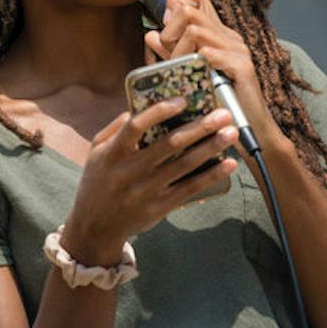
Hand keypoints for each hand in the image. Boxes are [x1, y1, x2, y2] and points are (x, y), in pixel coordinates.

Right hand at [61, 101, 238, 264]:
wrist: (95, 227)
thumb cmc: (97, 182)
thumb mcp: (96, 151)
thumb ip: (115, 128)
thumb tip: (138, 107)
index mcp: (114, 152)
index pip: (136, 125)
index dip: (160, 111)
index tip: (183, 100)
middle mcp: (131, 170)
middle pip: (170, 144)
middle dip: (200, 126)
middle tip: (223, 114)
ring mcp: (147, 190)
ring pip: (185, 165)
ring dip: (211, 147)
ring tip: (231, 133)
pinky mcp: (160, 207)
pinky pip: (190, 188)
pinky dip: (211, 176)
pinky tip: (228, 164)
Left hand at [144, 0, 286, 152]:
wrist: (247, 132)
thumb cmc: (217, 105)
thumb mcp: (189, 74)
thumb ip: (172, 54)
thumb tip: (151, 34)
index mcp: (219, 35)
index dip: (174, 7)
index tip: (165, 31)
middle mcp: (230, 37)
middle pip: (190, 10)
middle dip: (169, 30)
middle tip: (165, 52)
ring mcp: (238, 50)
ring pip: (195, 30)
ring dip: (176, 50)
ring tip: (175, 68)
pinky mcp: (242, 66)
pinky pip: (208, 53)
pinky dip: (192, 63)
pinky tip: (190, 78)